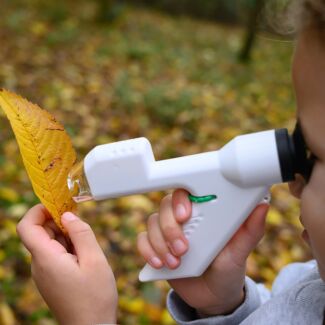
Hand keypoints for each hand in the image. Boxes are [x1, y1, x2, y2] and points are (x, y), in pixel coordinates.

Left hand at [16, 204, 117, 324]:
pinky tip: (84, 255)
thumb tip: (68, 215)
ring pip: (49, 243)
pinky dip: (67, 247)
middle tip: (81, 222)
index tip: (58, 205)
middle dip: (58, 221)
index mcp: (46, 259)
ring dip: (65, 235)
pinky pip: (54, 254)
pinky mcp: (51, 278)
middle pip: (40, 232)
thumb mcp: (95, 260)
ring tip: (87, 244)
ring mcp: (44, 273)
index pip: (27, 227)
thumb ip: (81, 233)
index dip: (38, 210)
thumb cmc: (95, 297)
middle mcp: (39, 265)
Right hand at [137, 190, 268, 315]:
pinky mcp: (157, 247)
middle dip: (170, 228)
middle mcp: (183, 219)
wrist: (213, 295)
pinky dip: (147, 251)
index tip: (185, 215)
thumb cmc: (228, 268)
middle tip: (183, 248)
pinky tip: (159, 264)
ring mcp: (167, 232)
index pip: (185, 193)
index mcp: (202, 213)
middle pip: (165, 207)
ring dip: (159, 243)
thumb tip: (263, 206)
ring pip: (152, 223)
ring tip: (175, 263)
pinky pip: (143, 241)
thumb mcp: (240, 252)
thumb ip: (250, 231)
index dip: (180, 200)